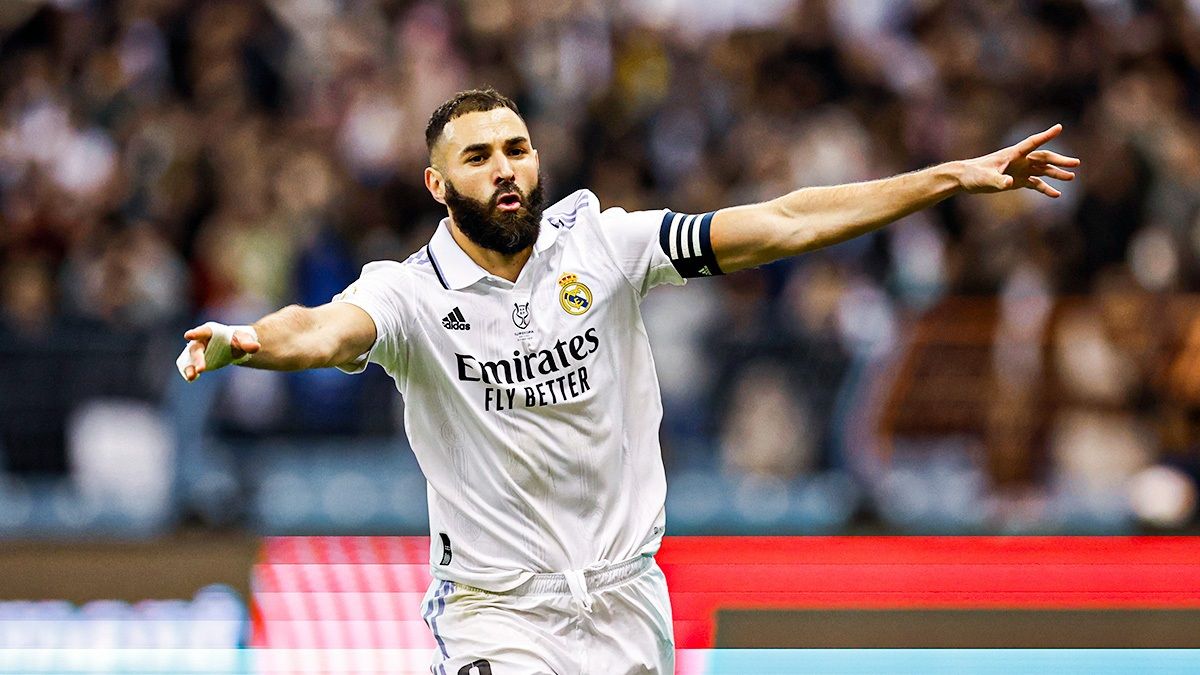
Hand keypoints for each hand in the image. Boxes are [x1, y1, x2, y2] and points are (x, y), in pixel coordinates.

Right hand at [177, 321, 259, 381]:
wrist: (234, 347)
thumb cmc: (238, 340)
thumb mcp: (244, 339)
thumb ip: (248, 343)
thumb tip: (256, 347)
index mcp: (211, 331)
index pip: (203, 331)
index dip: (196, 333)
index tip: (188, 335)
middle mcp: (200, 341)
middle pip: (196, 349)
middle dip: (198, 358)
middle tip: (201, 369)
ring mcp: (197, 352)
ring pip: (189, 359)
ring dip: (189, 367)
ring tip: (191, 377)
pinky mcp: (196, 362)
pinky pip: (190, 367)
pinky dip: (189, 372)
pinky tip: (191, 379)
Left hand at [958, 124, 1079, 197]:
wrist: (964, 179)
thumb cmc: (973, 175)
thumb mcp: (985, 179)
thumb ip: (998, 181)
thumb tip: (1009, 183)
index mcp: (1013, 154)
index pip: (1032, 143)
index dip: (1046, 136)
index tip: (1059, 127)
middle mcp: (1019, 160)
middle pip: (1044, 158)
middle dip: (1060, 160)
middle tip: (1076, 163)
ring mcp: (1019, 170)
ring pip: (1042, 170)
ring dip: (1056, 173)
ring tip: (1071, 177)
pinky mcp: (1017, 180)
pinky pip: (1035, 183)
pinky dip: (1045, 188)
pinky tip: (1056, 194)